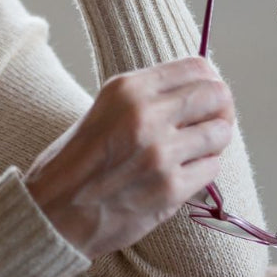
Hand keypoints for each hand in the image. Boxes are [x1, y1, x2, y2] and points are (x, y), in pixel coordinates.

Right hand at [22, 58, 234, 258]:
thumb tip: (199, 89)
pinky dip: (204, 169)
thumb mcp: (107, 108)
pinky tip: (183, 171)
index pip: (195, 67)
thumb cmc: (79, 159)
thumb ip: (149, 96)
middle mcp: (145, 115)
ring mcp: (160, 153)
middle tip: (212, 120)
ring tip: (197, 148)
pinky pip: (211, 168)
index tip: (208, 93)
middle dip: (220, 108)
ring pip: (220, 133)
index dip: (209, 80)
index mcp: (127, 89)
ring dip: (215, 140)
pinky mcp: (170, 188)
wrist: (56, 210)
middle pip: (216, 95)